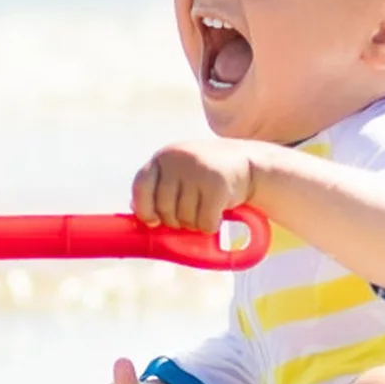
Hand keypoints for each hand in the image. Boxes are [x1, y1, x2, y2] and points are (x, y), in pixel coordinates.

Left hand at [132, 139, 259, 232]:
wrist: (248, 164)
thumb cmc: (208, 175)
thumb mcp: (180, 173)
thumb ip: (159, 188)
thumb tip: (136, 210)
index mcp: (164, 157)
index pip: (141, 186)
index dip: (144, 208)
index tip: (153, 221)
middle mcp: (178, 160)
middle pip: (163, 207)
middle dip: (175, 221)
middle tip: (188, 217)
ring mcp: (198, 171)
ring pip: (184, 218)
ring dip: (194, 224)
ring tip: (204, 211)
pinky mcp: (217, 184)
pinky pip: (205, 222)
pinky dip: (210, 226)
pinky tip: (218, 215)